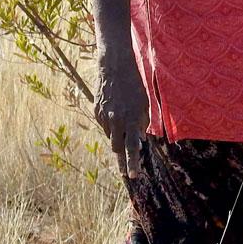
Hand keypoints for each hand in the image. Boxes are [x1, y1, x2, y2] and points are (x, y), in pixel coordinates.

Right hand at [93, 52, 149, 178]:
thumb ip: (143, 123)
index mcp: (130, 120)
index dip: (132, 163)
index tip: (133, 175)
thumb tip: (141, 139)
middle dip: (121, 158)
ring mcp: (104, 117)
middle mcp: (116, 121)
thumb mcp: (146, 104)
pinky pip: (104, 124)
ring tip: (124, 122)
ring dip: (118, 136)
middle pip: (117, 147)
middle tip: (126, 169)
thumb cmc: (135, 85)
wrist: (115, 68)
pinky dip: (111, 124)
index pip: (131, 148)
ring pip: (110, 135)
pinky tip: (116, 112)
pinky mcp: (96, 111)